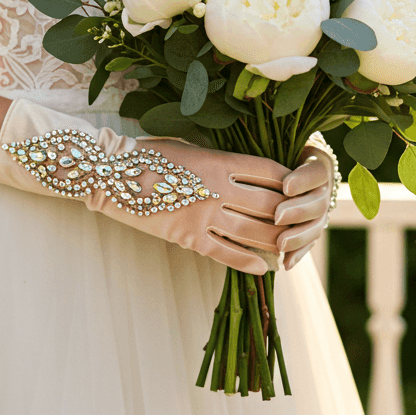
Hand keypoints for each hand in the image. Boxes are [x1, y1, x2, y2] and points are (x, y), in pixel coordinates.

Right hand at [0, 99, 291, 274]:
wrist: (110, 174)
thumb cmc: (148, 154)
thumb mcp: (190, 147)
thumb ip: (220, 161)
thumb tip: (248, 171)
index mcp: (219, 160)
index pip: (269, 170)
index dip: (290, 179)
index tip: (301, 186)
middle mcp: (217, 188)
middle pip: (269, 204)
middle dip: (290, 213)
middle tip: (305, 221)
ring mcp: (203, 214)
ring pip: (253, 231)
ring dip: (276, 240)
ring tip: (291, 247)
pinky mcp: (188, 237)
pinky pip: (226, 253)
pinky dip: (247, 262)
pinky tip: (264, 267)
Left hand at [275, 140, 335, 270]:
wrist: (284, 168)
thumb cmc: (271, 152)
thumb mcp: (272, 146)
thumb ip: (267, 154)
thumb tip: (249, 149)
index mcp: (317, 163)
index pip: (316, 172)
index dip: (303, 180)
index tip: (285, 186)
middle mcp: (324, 188)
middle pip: (318, 202)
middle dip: (297, 211)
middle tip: (277, 217)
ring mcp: (322, 210)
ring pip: (317, 225)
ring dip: (298, 237)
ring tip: (279, 245)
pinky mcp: (313, 228)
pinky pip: (309, 243)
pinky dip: (298, 253)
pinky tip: (285, 263)